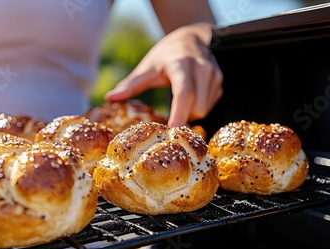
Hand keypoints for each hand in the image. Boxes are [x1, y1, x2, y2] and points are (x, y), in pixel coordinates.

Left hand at [105, 22, 222, 126]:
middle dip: (183, 117)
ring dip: (190, 113)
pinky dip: (198, 108)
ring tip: (178, 103)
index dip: (179, 113)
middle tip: (168, 118)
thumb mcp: (147, 66)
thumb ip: (131, 84)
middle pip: (197, 106)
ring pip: (205, 109)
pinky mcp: (220, 83)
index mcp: (181, 64)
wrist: (192, 37)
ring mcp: (214, 76)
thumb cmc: (166, 54)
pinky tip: (189, 99)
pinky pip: (210, 106)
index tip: (171, 129)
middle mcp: (202, 69)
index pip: (184, 92)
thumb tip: (109, 98)